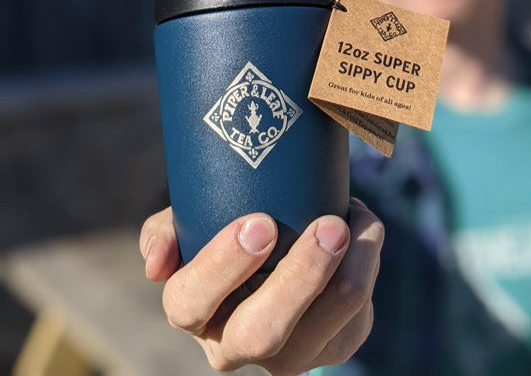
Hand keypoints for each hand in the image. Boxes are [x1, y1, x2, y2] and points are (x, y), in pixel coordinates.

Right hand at [139, 199, 382, 374]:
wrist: (271, 255)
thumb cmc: (224, 232)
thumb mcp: (188, 223)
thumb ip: (163, 234)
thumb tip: (155, 265)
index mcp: (194, 311)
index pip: (191, 302)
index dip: (223, 266)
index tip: (260, 223)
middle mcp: (235, 344)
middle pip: (263, 333)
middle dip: (300, 278)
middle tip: (328, 227)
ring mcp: (289, 353)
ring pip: (325, 326)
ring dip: (351, 270)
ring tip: (357, 221)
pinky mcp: (332, 347)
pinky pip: (357, 314)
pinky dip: (367, 264)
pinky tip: (364, 231)